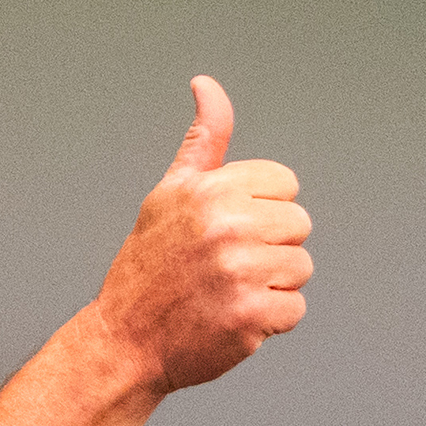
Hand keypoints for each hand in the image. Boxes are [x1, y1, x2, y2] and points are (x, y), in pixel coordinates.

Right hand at [89, 77, 311, 396]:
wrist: (125, 339)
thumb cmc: (150, 265)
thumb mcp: (171, 192)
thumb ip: (204, 140)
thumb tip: (207, 85)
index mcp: (211, 189)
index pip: (285, 184)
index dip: (263, 208)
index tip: (230, 228)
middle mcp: (226, 225)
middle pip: (299, 225)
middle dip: (271, 246)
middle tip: (226, 264)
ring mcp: (241, 272)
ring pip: (301, 268)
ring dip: (272, 284)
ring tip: (228, 290)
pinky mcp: (251, 316)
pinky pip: (295, 310)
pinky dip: (270, 320)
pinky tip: (232, 317)